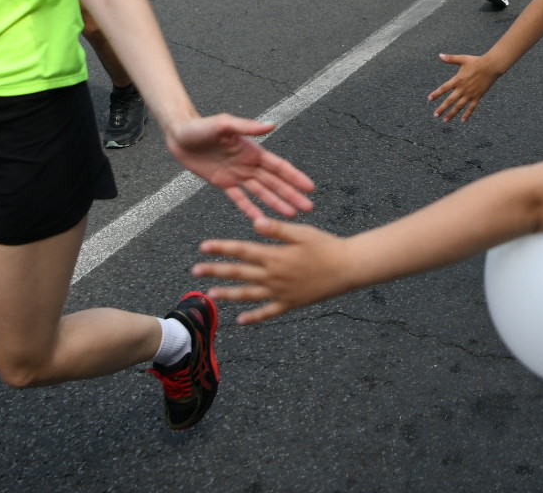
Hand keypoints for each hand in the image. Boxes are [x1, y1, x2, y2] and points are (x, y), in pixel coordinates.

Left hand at [168, 113, 315, 219]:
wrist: (180, 135)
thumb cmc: (201, 126)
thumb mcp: (224, 124)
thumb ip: (246, 127)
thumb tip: (271, 125)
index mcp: (253, 151)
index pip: (279, 167)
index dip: (295, 177)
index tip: (310, 187)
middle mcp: (249, 164)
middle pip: (275, 183)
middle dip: (292, 195)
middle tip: (308, 208)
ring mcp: (237, 175)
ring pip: (262, 193)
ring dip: (277, 204)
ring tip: (291, 215)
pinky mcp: (223, 184)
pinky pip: (239, 200)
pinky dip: (250, 210)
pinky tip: (260, 221)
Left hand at [195, 216, 351, 323]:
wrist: (347, 269)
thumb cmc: (326, 246)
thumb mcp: (302, 232)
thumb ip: (277, 229)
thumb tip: (255, 222)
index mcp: (275, 255)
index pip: (242, 250)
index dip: (221, 248)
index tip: (203, 247)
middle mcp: (273, 276)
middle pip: (239, 273)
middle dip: (215, 272)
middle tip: (195, 271)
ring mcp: (280, 292)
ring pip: (248, 295)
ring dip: (228, 295)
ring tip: (211, 295)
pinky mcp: (290, 304)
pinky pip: (268, 313)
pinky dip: (254, 318)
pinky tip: (240, 321)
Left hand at [428, 53, 498, 121]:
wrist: (491, 66)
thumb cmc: (476, 62)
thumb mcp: (462, 59)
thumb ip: (450, 59)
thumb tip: (440, 55)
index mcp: (458, 80)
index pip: (444, 88)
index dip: (436, 94)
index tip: (429, 99)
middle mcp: (463, 89)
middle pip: (450, 101)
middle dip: (442, 108)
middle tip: (435, 115)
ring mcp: (470, 94)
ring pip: (459, 106)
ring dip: (452, 114)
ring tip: (445, 120)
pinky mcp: (478, 96)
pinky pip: (472, 107)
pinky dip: (467, 114)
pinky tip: (463, 120)